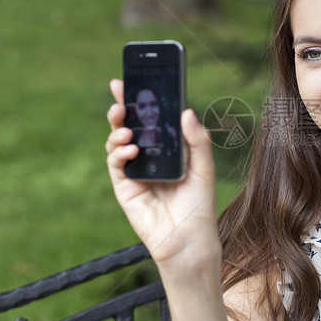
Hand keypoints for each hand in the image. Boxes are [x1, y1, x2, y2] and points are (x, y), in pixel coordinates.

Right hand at [105, 79, 218, 279]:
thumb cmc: (199, 206)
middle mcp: (149, 157)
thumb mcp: (204, 169)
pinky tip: (130, 149)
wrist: (189, 241)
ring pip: (118, 141)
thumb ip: (197, 141)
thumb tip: (187, 111)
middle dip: (123, 106)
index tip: (134, 79)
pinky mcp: (125, 187)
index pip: (152, 118)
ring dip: (118, 129)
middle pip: (131, 125)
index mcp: (168, 148)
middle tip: (120, 91)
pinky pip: (116, 164)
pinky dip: (119, 153)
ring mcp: (134, 171)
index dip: (142, 99)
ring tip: (126, 127)